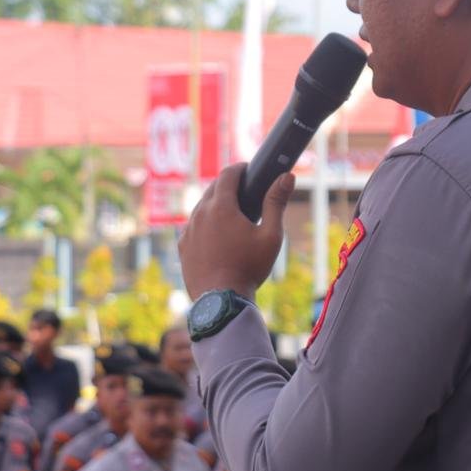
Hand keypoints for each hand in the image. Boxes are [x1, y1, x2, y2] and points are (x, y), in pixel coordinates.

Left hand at [178, 163, 294, 300]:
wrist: (221, 302)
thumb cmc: (249, 267)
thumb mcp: (270, 235)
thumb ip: (276, 203)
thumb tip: (287, 176)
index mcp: (221, 207)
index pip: (227, 175)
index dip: (239, 168)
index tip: (249, 169)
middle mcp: (200, 214)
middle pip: (212, 188)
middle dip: (227, 185)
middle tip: (244, 190)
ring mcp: (188, 231)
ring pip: (201, 207)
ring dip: (215, 204)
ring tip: (231, 213)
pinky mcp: (183, 247)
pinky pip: (193, 227)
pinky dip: (205, 223)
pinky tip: (217, 235)